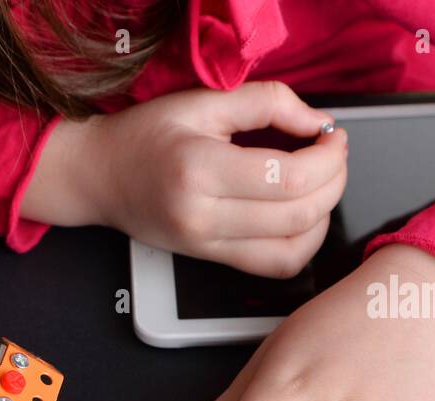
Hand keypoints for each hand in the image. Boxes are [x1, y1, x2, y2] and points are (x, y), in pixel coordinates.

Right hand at [24, 82, 346, 277]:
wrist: (100, 175)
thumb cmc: (146, 135)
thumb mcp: (204, 101)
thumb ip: (267, 103)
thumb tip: (320, 124)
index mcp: (200, 171)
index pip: (290, 177)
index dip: (328, 157)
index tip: (332, 136)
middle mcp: (203, 217)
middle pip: (299, 213)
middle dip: (334, 180)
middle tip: (333, 154)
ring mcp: (207, 245)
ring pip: (294, 249)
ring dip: (324, 215)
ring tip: (321, 183)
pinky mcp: (211, 260)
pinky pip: (275, 266)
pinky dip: (304, 244)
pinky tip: (303, 215)